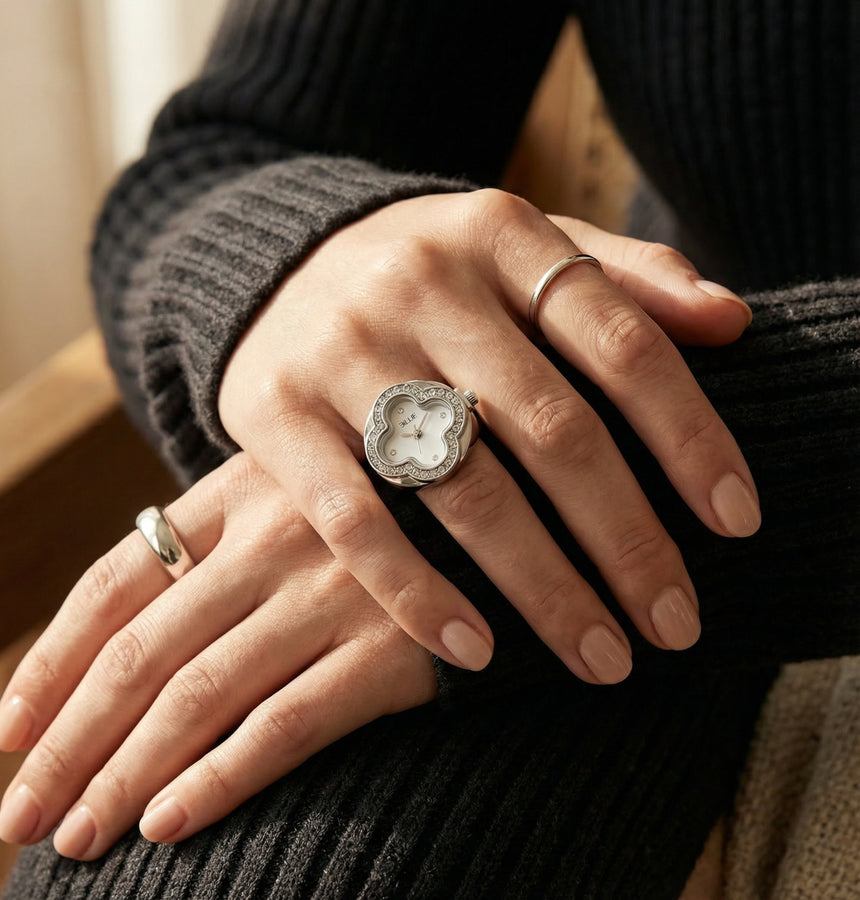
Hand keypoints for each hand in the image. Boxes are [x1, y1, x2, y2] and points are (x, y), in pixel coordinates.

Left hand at [0, 453, 435, 859]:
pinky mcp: (395, 645)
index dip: (52, 660)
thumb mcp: (296, 494)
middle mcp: (279, 533)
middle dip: (72, 742)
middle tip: (25, 815)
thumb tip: (121, 633)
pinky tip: (171, 823)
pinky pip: (286, 722)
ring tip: (79, 835)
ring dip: (128, 773)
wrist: (511, 513)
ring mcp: (337, 588)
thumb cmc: (390, 516)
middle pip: (142, 650)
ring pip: (201, 693)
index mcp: (241, 489)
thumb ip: (219, 543)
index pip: (116, 581)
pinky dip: (221, 777)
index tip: (10, 734)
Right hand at [219, 190, 760, 682]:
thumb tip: (732, 320)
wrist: (276, 264)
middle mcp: (422, 285)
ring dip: (541, 586)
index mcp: (500, 235)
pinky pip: (353, 521)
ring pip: (462, 487)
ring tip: (601, 657)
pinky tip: (476, 652)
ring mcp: (343, 351)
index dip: (691, 437)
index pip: (622, 343)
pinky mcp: (275, 414)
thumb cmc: (430, 273)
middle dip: (627, 538)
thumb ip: (623, 274)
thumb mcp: (522, 246)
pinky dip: (416, 593)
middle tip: (675, 624)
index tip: (737, 523)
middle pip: (552, 429)